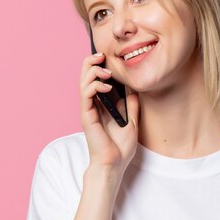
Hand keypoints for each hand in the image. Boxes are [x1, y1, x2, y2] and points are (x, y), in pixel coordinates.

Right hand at [79, 52, 140, 171]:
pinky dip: (94, 85)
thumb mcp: (132, 120)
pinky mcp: (86, 115)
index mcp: (102, 104)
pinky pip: (85, 94)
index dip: (100, 64)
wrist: (114, 163)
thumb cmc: (120, 147)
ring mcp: (88, 109)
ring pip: (83, 81)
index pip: (96, 78)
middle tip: (103, 55)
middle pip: (86, 75)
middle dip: (92, 61)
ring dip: (94, 71)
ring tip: (107, 71)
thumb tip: (135, 89)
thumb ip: (131, 104)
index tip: (110, 57)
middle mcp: (92, 104)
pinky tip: (106, 86)